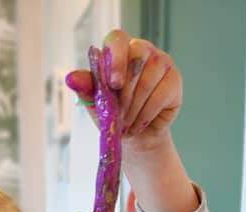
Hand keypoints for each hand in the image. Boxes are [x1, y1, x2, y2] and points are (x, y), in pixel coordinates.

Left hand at [65, 30, 181, 153]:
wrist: (135, 139)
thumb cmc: (115, 117)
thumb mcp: (97, 104)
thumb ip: (87, 89)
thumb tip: (71, 78)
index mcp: (120, 51)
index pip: (117, 39)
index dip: (115, 59)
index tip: (112, 84)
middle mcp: (142, 50)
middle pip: (136, 59)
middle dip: (124, 95)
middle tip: (118, 116)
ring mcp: (161, 62)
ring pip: (148, 80)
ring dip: (134, 108)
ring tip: (127, 123)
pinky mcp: (174, 79)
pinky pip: (160, 95)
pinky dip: (146, 114)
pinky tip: (139, 123)